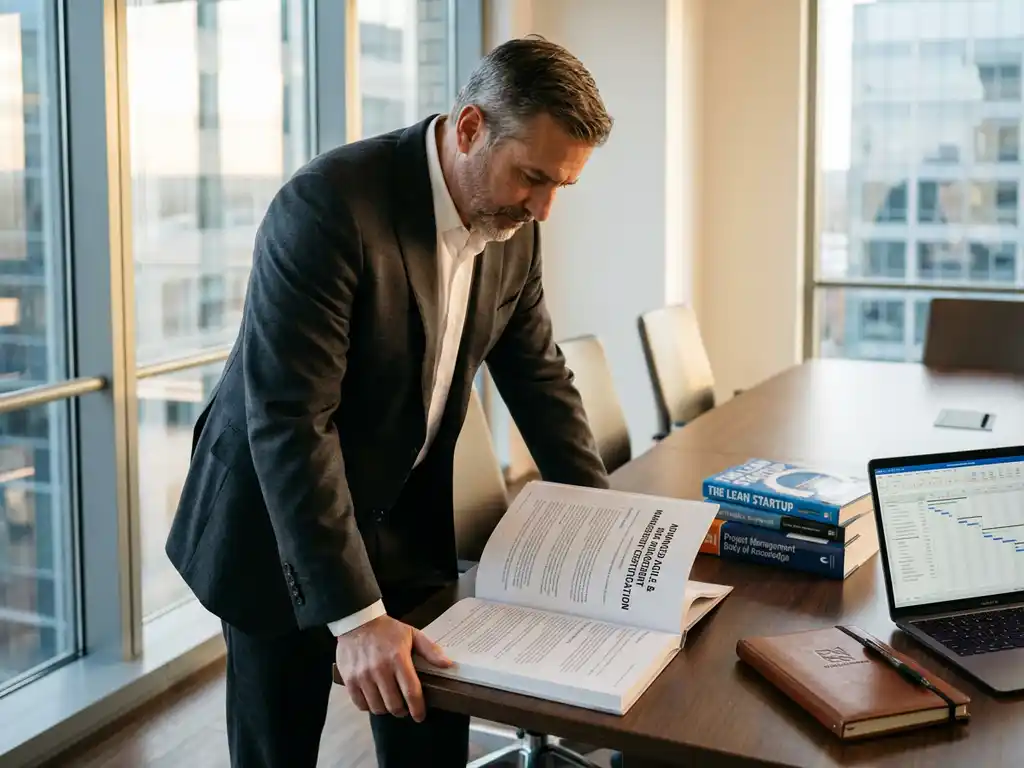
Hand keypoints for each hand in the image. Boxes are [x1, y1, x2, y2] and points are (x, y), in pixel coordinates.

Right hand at [334, 615, 451, 721]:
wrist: (358, 621)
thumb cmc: (387, 630)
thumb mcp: (412, 634)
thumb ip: (430, 650)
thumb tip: (448, 664)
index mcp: (398, 659)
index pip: (411, 691)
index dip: (417, 708)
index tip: (420, 716)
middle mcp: (380, 669)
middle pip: (394, 704)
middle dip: (402, 711)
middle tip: (404, 708)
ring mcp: (363, 676)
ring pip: (377, 707)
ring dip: (386, 709)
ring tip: (389, 703)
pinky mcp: (349, 680)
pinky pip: (360, 704)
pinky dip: (369, 706)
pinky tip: (374, 699)